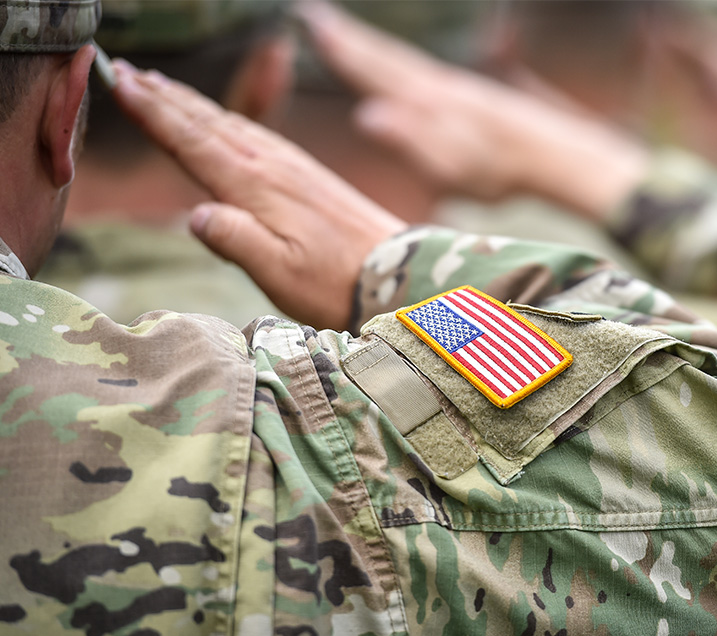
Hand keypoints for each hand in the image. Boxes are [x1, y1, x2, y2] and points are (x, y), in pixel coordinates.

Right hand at [111, 60, 404, 330]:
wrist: (398, 274)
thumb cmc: (336, 283)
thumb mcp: (280, 273)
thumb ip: (237, 242)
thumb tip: (194, 215)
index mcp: (257, 187)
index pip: (193, 142)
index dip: (154, 113)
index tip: (120, 84)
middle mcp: (273, 167)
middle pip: (207, 123)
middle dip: (164, 98)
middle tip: (126, 72)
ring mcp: (293, 167)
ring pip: (232, 124)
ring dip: (193, 104)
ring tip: (162, 87)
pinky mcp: (309, 175)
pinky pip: (259, 135)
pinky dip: (230, 120)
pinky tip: (226, 122)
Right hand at [295, 1, 648, 220]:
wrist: (555, 155)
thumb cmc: (502, 170)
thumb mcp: (452, 167)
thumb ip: (410, 140)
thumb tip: (367, 115)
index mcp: (427, 102)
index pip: (374, 71)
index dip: (341, 50)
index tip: (310, 24)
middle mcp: (439, 87)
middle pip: (386, 57)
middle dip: (349, 38)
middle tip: (314, 15)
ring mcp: (457, 89)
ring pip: (405, 62)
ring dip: (373, 47)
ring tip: (349, 35)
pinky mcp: (472, 97)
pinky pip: (424, 73)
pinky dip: (403, 64)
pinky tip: (404, 71)